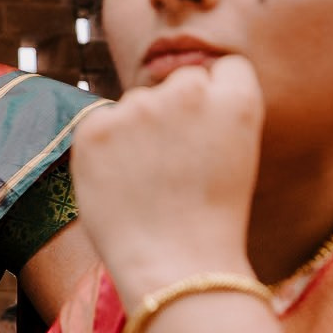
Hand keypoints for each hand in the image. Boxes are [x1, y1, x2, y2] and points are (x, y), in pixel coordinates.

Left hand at [70, 54, 263, 307]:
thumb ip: (212, 114)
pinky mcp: (95, 128)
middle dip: (176, 110)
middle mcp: (188, 92)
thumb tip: (177, 87)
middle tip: (175, 163)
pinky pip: (101, 125)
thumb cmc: (211, 221)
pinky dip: (105, 149)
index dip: (216, 98)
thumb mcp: (236, 156)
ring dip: (138, 129)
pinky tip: (120, 183)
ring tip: (149, 181)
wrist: (176, 264)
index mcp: (237, 99)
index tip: (208, 131)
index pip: (225, 68)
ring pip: (137, 102)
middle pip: (179, 82)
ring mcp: (138, 107)